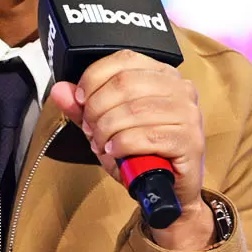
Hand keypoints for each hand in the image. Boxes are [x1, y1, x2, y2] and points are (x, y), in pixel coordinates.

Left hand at [51, 50, 214, 250]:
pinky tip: (115, 152)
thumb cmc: (142, 154)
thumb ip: (83, 108)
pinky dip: (122, 145)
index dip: (94, 78)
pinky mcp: (191, 141)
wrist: (168, 191)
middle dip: (97, 109)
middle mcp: (181, 89)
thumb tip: (61, 90)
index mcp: (163, 75)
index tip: (81, 100)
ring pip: (134, 110)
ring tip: (101, 144)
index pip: (124, 60)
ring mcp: (189, 114)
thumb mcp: (108, 127)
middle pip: (125, 84)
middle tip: (90, 129)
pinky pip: (147, 136)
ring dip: (107, 130)